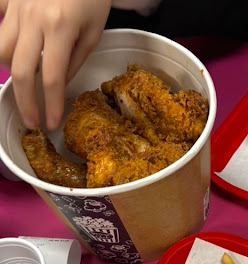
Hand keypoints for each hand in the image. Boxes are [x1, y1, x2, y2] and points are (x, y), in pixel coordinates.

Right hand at [0, 0, 111, 129]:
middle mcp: (33, 20)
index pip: (53, 79)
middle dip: (25, 102)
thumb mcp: (93, 32)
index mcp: (60, 29)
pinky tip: (7, 53)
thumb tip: (59, 83)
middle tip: (31, 120)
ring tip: (25, 83)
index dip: (50, 105)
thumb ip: (75, 59)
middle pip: (21, 71)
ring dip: (11, 71)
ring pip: (1, 49)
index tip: (51, 123)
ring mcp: (16, 7)